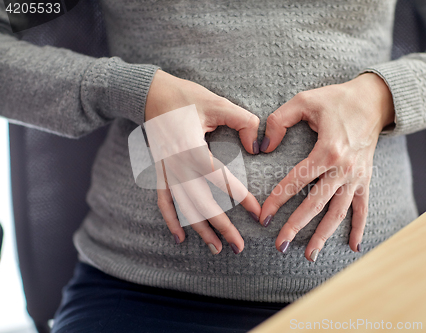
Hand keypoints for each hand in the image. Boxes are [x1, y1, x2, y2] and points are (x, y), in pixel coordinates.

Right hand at [145, 70, 260, 253]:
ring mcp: (165, 171)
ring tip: (217, 249)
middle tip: (239, 246)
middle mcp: (176, 165)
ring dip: (199, 230)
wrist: (150, 93)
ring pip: (183, 207)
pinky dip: (170, 220)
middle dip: (221, 227)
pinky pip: (163, 201)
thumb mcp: (217, 102)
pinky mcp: (159, 172)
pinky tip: (179, 238)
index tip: (257, 212)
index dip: (240, 198)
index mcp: (191, 148)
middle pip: (200, 203)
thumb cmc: (185, 97)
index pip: (219, 179)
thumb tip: (256, 146)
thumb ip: (243, 121)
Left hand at [259, 73, 394, 260]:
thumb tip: (264, 146)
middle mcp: (343, 168)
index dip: (277, 199)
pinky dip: (359, 227)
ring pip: (339, 212)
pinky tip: (354, 247)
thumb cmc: (336, 100)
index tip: (263, 216)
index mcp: (327, 150)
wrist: (374, 101)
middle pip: (316, 204)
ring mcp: (356, 177)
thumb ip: (279, 120)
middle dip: (296, 226)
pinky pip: (363, 208)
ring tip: (309, 255)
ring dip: (324, 235)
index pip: (296, 181)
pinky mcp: (365, 179)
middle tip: (280, 244)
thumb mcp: (305, 100)